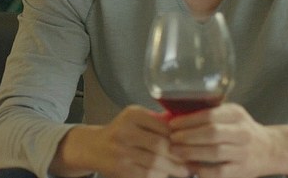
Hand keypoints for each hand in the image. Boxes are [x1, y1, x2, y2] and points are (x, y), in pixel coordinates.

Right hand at [51, 105, 190, 177]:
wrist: (94, 147)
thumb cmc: (123, 132)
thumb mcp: (137, 119)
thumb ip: (158, 122)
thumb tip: (191, 130)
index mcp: (132, 115)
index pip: (164, 127)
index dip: (181, 139)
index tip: (193, 146)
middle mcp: (124, 131)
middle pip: (160, 146)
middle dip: (179, 157)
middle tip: (191, 163)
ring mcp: (120, 151)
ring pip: (154, 164)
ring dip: (172, 170)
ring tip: (183, 172)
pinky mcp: (120, 169)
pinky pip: (146, 175)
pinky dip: (159, 176)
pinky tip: (165, 175)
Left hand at [167, 103, 287, 177]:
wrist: (269, 149)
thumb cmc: (240, 129)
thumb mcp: (230, 115)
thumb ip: (208, 114)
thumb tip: (174, 114)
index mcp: (237, 114)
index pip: (210, 115)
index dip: (188, 121)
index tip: (172, 124)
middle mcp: (243, 132)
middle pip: (211, 133)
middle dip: (187, 136)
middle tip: (171, 138)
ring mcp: (244, 152)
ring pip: (215, 152)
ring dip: (191, 152)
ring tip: (175, 151)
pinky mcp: (243, 170)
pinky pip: (219, 172)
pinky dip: (202, 169)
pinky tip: (190, 166)